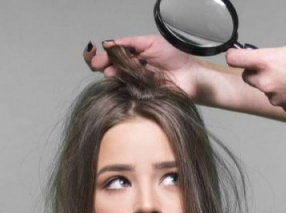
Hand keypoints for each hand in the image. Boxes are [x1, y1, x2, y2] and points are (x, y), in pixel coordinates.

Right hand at [83, 35, 202, 98]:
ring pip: (113, 81)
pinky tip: (122, 83)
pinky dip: (121, 87)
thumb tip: (108, 44)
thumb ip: (129, 42)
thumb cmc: (175, 57)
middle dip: (100, 65)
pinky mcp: (139, 97)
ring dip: (110, 75)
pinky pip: (125, 93)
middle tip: (100, 64)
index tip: (94, 52)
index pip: (109, 56)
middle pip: (106, 69)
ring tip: (114, 72)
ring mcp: (133, 85)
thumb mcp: (150, 42)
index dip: (99, 55)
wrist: (191, 75)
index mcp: (130, 56)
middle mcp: (129, 71)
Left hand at [225, 42, 285, 114]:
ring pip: (266, 90)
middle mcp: (266, 82)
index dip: (235, 56)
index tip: (237, 55)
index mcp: (267, 61)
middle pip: (247, 77)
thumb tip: (269, 59)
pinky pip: (280, 100)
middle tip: (273, 67)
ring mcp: (275, 98)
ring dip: (274, 85)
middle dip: (256, 72)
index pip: (235, 59)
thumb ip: (276, 55)